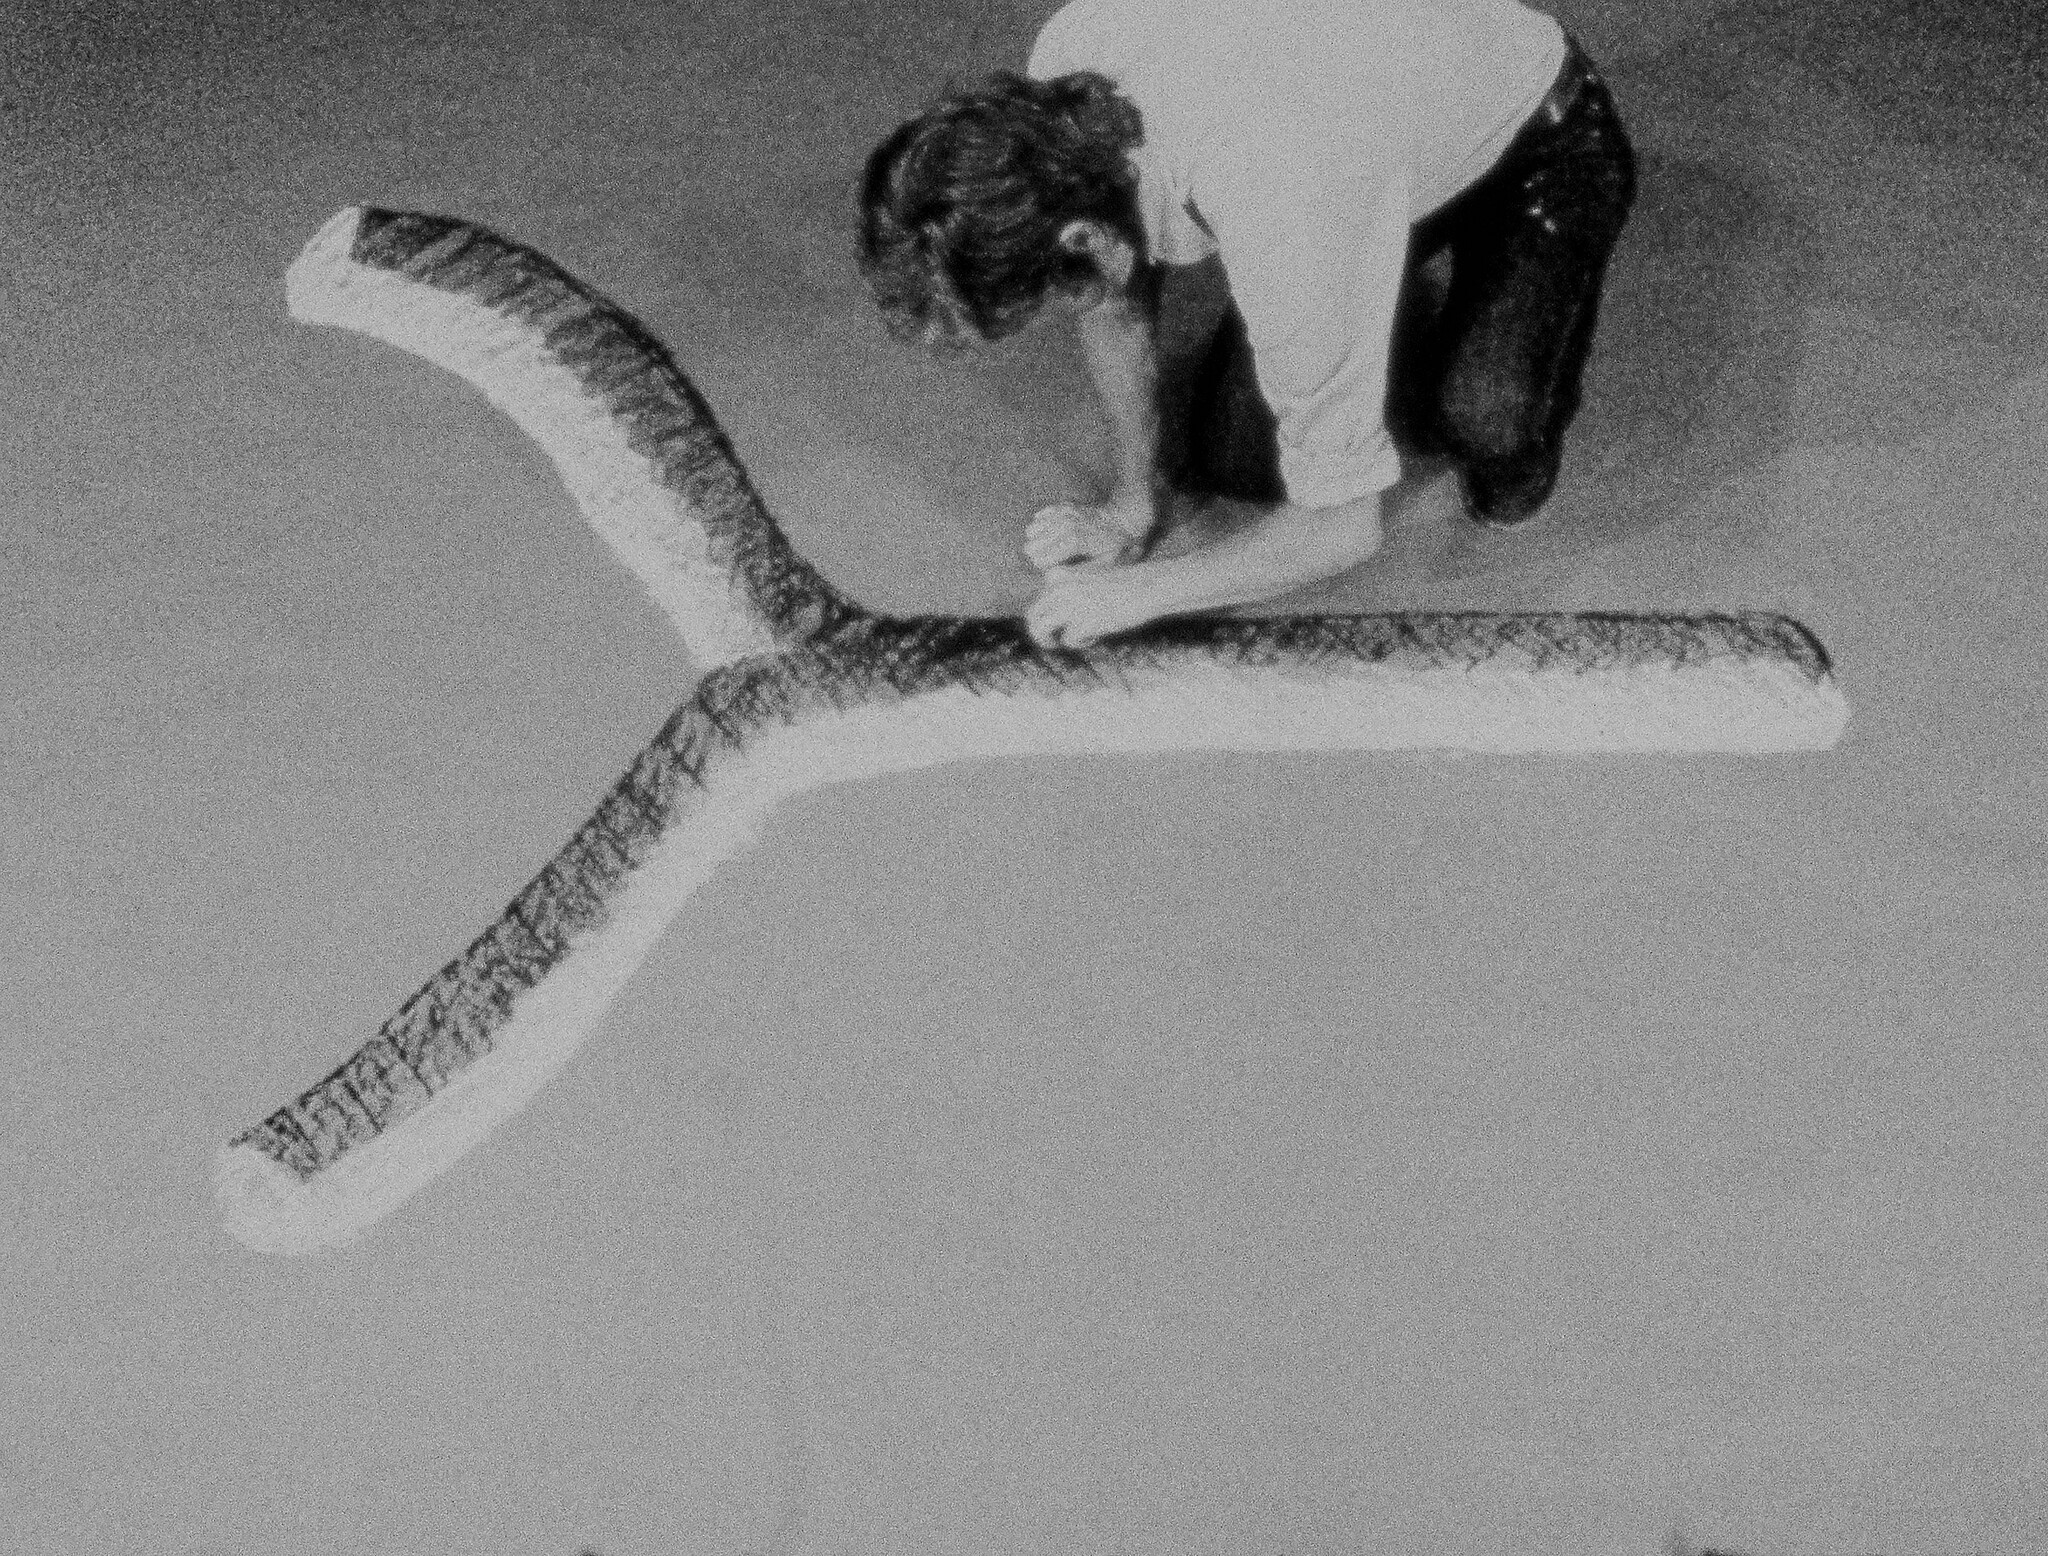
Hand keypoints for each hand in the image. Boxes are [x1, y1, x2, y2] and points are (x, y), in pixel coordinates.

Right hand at [1024, 493, 1156, 571]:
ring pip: (1031, 531)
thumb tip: (1054, 580)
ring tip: (1054, 547)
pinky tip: (1053, 532)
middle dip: (1039, 556)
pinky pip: (1040, 516)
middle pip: (1030, 546)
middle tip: (1055, 559)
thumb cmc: (1117, 546)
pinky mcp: (1064, 506)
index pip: (1039, 560)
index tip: (1057, 570)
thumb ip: (1079, 574)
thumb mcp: (1105, 566)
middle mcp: (1065, 526)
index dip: (1045, 569)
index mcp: (1074, 542)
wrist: (1126, 518)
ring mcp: (1063, 514)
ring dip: (1039, 541)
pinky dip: (1043, 525)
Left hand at [1025, 562, 1166, 650]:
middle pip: (1032, 617)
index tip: (1066, 618)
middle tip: (1054, 640)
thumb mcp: (1088, 580)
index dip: (1050, 613)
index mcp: (1058, 576)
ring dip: (1050, 641)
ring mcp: (1067, 606)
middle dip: (1040, 632)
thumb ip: (1067, 594)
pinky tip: (1097, 635)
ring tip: (1067, 642)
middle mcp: (1057, 589)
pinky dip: (1081, 642)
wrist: (1146, 587)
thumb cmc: (1122, 585)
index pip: (1039, 600)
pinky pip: (1068, 641)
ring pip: (1039, 630)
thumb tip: (1050, 620)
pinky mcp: (1080, 623)